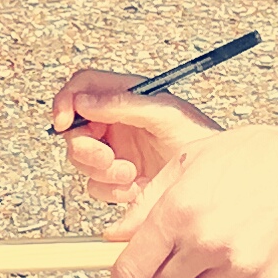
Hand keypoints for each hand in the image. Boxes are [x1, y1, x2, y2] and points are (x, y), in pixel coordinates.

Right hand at [45, 69, 219, 200]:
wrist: (213, 178)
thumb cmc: (198, 136)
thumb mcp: (165, 113)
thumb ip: (123, 104)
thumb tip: (85, 102)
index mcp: (124, 96)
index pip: (82, 87)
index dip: (66, 100)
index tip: (64, 121)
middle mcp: (115, 121)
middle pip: (75, 129)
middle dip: (87, 149)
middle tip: (108, 159)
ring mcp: (115, 150)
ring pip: (81, 160)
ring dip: (103, 172)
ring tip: (131, 175)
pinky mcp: (119, 178)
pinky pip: (96, 186)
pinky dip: (112, 190)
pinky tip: (136, 188)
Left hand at [92, 107, 277, 277]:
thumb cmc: (259, 157)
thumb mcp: (193, 160)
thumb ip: (148, 201)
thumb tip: (117, 235)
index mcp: (180, 210)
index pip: (130, 271)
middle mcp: (206, 243)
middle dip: (165, 276)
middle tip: (183, 253)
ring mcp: (239, 267)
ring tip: (225, 245)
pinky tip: (249, 257)